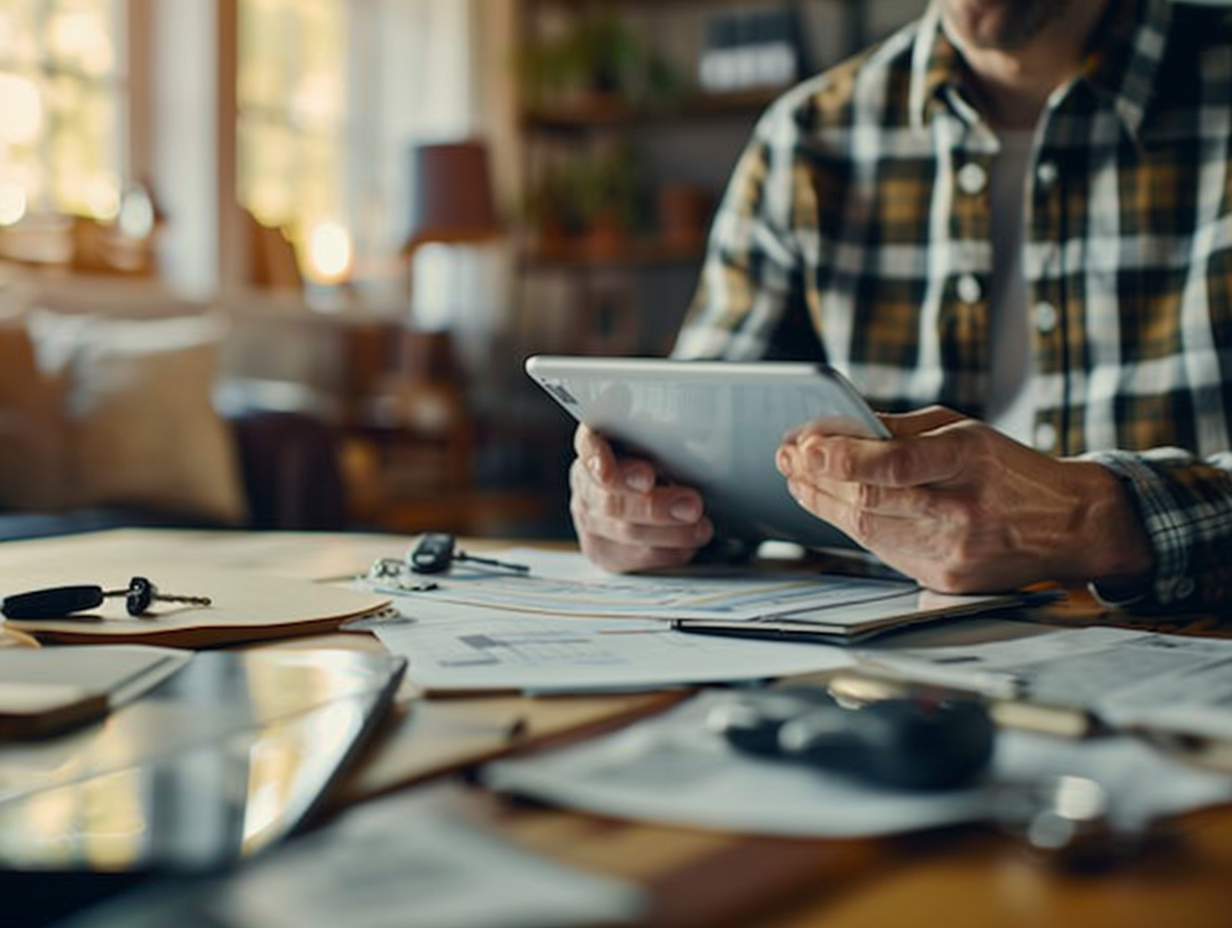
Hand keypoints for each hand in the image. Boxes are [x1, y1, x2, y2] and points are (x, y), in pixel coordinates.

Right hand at [570, 424, 713, 572]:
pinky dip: (668, 552)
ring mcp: (589, 518)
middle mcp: (585, 481)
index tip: (646, 476)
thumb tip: (699, 455)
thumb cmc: (656, 462)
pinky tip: (688, 545)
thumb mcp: (659, 445)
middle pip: (611, 501)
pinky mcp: (600, 550)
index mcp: (594, 442)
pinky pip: (635, 557)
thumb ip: (663, 446)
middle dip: (655, 507)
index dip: (612, 464)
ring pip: (626, 531)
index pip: (590, 448)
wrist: (645, 496)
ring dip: (670, 532)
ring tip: (700, 528)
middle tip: (692, 506)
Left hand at [774, 406, 1153, 592]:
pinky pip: (883, 550)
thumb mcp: (964, 430)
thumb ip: (900, 430)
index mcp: (972, 460)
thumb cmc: (1009, 469)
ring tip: (798, 478)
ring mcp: (954, 551)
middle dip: (818, 478)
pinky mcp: (946, 579)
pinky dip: (852, 525)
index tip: (805, 445)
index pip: (898, 463)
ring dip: (823, 502)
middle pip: (872, 499)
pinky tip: (831, 504)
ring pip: (868, 528)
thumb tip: (833, 429)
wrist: (1069, 525)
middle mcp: (963, 509)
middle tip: (788, 458)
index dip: (845, 457)